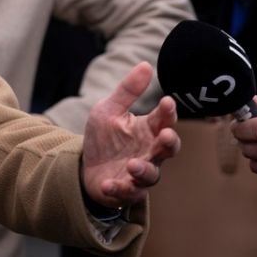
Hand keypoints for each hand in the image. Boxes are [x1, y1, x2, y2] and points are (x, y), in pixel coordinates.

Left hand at [81, 62, 179, 207]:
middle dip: (169, 143)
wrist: (87, 166)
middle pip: (168, 149)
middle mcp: (149, 152)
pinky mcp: (125, 190)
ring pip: (151, 175)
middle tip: (165, 136)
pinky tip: (108, 183)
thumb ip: (127, 91)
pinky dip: (118, 188)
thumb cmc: (105, 137)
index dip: (168, 112)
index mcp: (148, 130)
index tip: (167, 102)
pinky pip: (126, 192)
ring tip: (132, 165)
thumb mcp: (109, 110)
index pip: (164, 120)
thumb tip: (145, 64)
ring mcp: (139, 173)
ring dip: (143, 171)